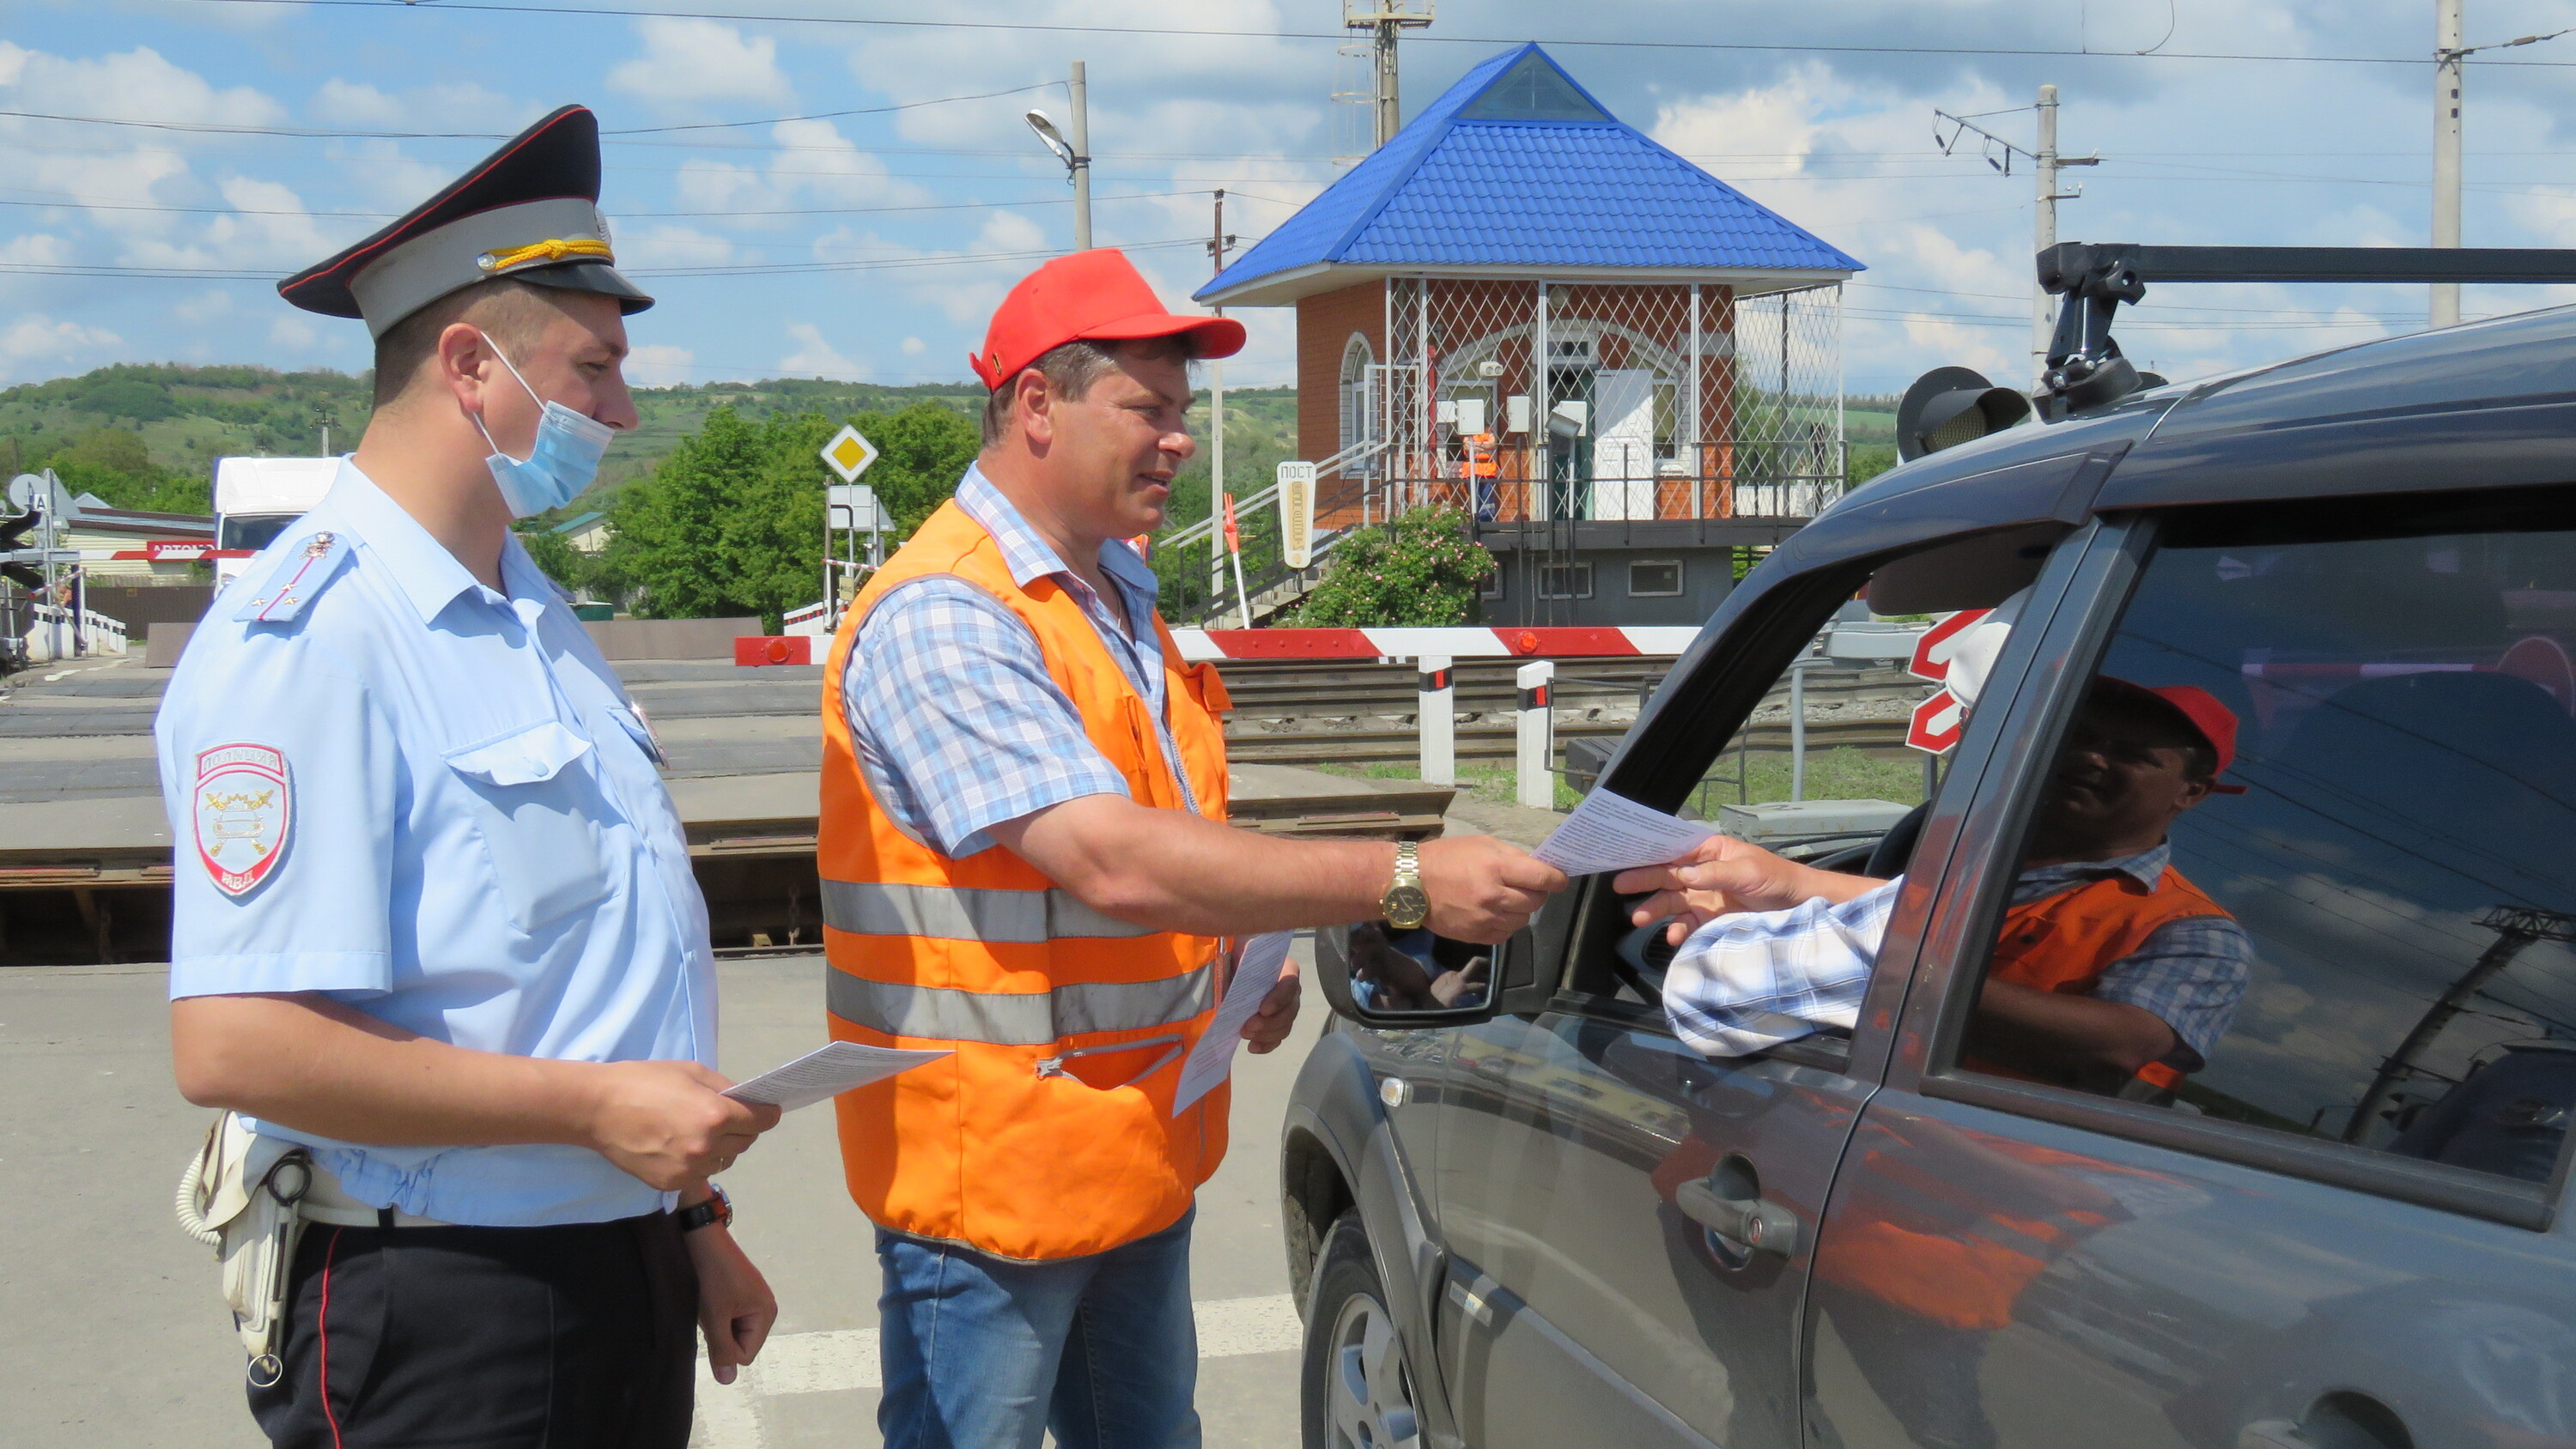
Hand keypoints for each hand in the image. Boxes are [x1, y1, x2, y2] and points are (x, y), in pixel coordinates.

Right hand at [582, 1061, 780, 1191]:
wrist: (598, 1109)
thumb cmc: (645, 1081)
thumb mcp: (692, 1072)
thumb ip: (725, 1089)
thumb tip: (746, 1101)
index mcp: (716, 1116)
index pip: (762, 1121)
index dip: (766, 1113)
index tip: (764, 1110)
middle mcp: (707, 1147)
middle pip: (746, 1142)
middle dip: (742, 1129)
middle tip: (725, 1117)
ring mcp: (689, 1170)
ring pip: (724, 1161)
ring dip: (720, 1148)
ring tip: (698, 1131)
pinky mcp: (671, 1184)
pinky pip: (700, 1174)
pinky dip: (698, 1162)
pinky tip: (679, 1146)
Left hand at [683, 1217, 776, 1386]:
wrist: (701, 1236)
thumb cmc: (711, 1277)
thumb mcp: (714, 1317)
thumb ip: (722, 1350)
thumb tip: (728, 1381)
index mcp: (766, 1315)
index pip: (745, 1355)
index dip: (723, 1346)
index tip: (713, 1321)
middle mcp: (765, 1309)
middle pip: (739, 1344)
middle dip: (720, 1334)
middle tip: (709, 1311)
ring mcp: (752, 1300)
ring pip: (730, 1331)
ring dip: (715, 1323)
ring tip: (707, 1302)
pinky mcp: (740, 1292)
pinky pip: (727, 1317)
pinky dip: (714, 1312)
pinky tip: (707, 1296)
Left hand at [1241, 959, 1301, 1053]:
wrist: (1236, 966)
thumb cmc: (1242, 956)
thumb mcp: (1242, 951)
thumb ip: (1242, 959)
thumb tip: (1233, 977)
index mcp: (1287, 970)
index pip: (1290, 985)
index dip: (1279, 999)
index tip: (1262, 1009)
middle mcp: (1292, 992)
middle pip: (1289, 1011)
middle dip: (1269, 1023)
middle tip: (1247, 1026)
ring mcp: (1286, 1010)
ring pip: (1285, 1027)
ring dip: (1266, 1035)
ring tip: (1245, 1034)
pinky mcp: (1277, 1024)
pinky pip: (1277, 1038)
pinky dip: (1266, 1045)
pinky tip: (1252, 1047)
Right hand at [1417, 835, 1567, 943]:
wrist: (1411, 883)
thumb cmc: (1446, 857)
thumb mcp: (1481, 844)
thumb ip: (1512, 857)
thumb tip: (1538, 869)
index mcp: (1496, 868)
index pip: (1542, 878)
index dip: (1557, 879)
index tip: (1560, 880)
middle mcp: (1494, 896)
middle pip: (1535, 902)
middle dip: (1538, 894)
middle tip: (1529, 887)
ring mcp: (1485, 919)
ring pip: (1522, 920)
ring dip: (1522, 910)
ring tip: (1508, 899)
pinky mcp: (1475, 936)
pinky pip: (1505, 934)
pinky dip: (1506, 924)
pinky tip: (1496, 913)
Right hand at [1612, 837, 1882, 945]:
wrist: (1799, 907)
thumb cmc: (1776, 879)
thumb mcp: (1746, 870)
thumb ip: (1713, 873)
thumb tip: (1682, 876)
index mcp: (1709, 851)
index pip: (1674, 849)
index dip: (1650, 851)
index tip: (1625, 855)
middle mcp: (1702, 872)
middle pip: (1667, 875)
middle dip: (1643, 880)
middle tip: (1620, 886)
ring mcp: (1704, 897)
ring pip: (1672, 901)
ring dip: (1655, 909)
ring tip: (1639, 918)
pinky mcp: (1710, 919)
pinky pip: (1687, 924)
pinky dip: (1677, 930)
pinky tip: (1672, 936)